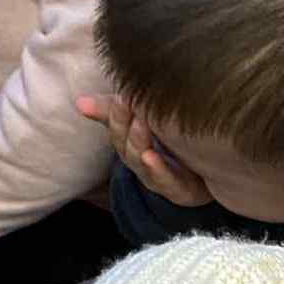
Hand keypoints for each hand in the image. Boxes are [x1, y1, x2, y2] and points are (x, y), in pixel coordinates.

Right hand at [77, 95, 211, 208]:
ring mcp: (157, 177)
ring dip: (138, 142)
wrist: (205, 177)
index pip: (117, 128)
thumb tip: (78, 102)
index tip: (121, 93)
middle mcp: (140, 162)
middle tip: (126, 101)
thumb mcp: (141, 123)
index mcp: (130, 145)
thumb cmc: (169, 145)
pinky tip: (152, 156)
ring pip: (141, 161)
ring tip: (140, 123)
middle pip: (125, 144)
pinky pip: (165, 181)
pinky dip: (157, 169)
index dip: (116, 113)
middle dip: (124, 123)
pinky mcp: (177, 190)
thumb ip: (114, 111)